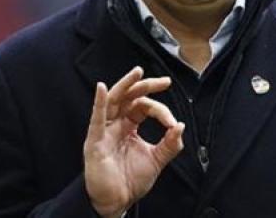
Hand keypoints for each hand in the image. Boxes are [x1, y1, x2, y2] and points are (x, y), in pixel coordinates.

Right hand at [84, 67, 184, 217]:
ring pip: (114, 101)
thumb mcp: (156, 160)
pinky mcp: (95, 141)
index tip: (172, 122)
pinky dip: (99, 102)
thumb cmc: (131, 181)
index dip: (161, 111)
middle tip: (164, 81)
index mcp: (129, 127)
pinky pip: (96, 119)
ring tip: (137, 72)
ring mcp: (104, 131)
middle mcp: (116, 125)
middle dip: (146, 86)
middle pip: (129, 98)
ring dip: (125, 85)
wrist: (117, 202)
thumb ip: (169, 145)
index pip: (144, 108)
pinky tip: (102, 89)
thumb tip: (180, 126)